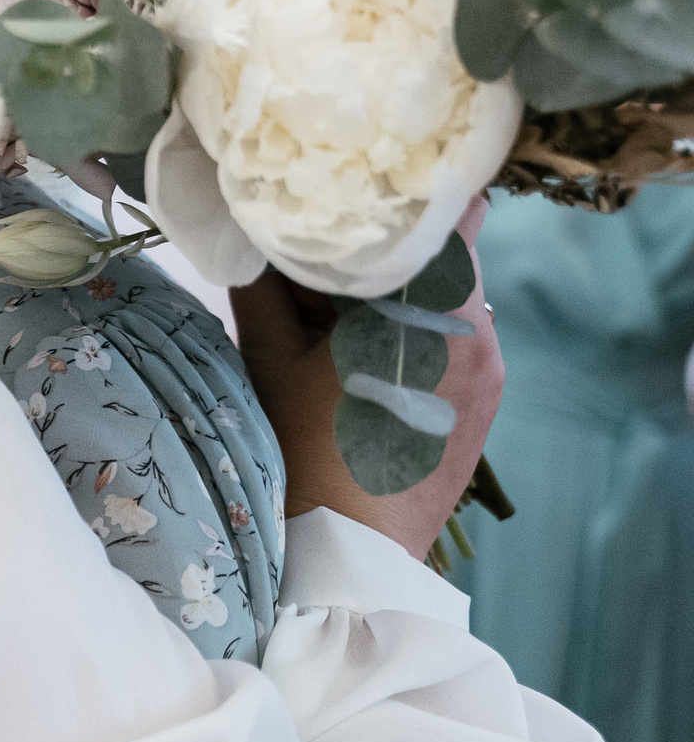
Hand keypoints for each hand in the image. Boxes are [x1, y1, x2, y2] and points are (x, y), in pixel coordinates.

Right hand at [229, 197, 504, 557]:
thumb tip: (252, 230)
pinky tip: (372, 351)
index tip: (359, 192)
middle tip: (335, 247)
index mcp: (434, 310)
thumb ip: (265, 282)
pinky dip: (421, 331)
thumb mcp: (270, 354)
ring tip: (345, 305)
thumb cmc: (304, 447)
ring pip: (454, 298)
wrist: (350, 549)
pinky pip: (458, 340)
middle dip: (396, 246)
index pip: (449, 215)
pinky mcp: (485, 404)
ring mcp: (488, 372)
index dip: (405, 197)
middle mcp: (478, 334)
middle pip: (450, 255)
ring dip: (408, 290)